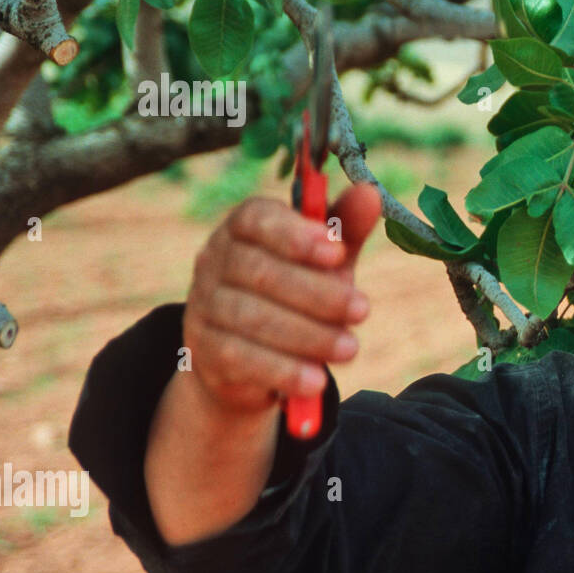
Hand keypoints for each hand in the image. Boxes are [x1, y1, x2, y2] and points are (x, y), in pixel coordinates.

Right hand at [182, 182, 381, 414]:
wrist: (250, 358)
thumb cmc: (296, 291)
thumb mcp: (326, 260)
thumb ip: (345, 228)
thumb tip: (370, 192)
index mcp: (243, 226)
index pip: (257, 218)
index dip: (296, 234)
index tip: (339, 253)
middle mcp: (215, 259)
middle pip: (259, 271)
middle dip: (317, 293)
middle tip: (362, 310)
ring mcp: (203, 305)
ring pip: (251, 317)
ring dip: (307, 335)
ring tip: (350, 349)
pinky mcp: (203, 349)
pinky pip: (240, 358)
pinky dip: (282, 370)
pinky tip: (316, 379)